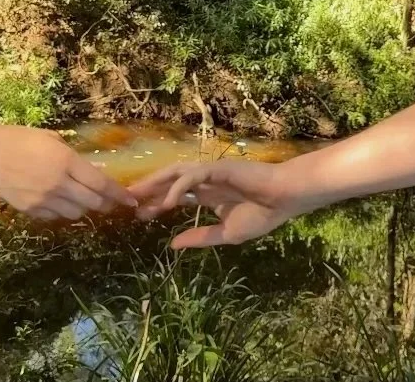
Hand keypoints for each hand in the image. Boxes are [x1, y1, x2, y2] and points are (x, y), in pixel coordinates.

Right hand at [0, 125, 136, 219]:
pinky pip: (55, 217)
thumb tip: (91, 169)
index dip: (119, 194)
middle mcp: (59, 184)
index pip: (101, 184)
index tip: (131, 200)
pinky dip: (60, 211)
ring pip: (76, 214)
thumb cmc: (19, 139)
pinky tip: (56, 200)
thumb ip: (73, 157)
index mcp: (66, 162)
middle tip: (108, 202)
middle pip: (93, 203)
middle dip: (104, 204)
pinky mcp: (31, 211)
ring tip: (78, 199)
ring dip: (82, 208)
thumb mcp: (51, 139)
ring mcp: (44, 200)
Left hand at [129, 160, 335, 248]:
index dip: (157, 203)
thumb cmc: (262, 214)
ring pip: (176, 173)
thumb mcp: (226, 233)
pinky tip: (167, 203)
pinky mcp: (218, 169)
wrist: (286, 199)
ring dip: (156, 183)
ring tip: (137, 195)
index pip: (176, 196)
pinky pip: (193, 176)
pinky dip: (179, 187)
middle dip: (149, 190)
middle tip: (127, 201)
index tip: (140, 215)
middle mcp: (206, 181)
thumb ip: (200, 237)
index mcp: (209, 195)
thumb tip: (172, 245)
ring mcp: (211, 173)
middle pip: (170, 182)